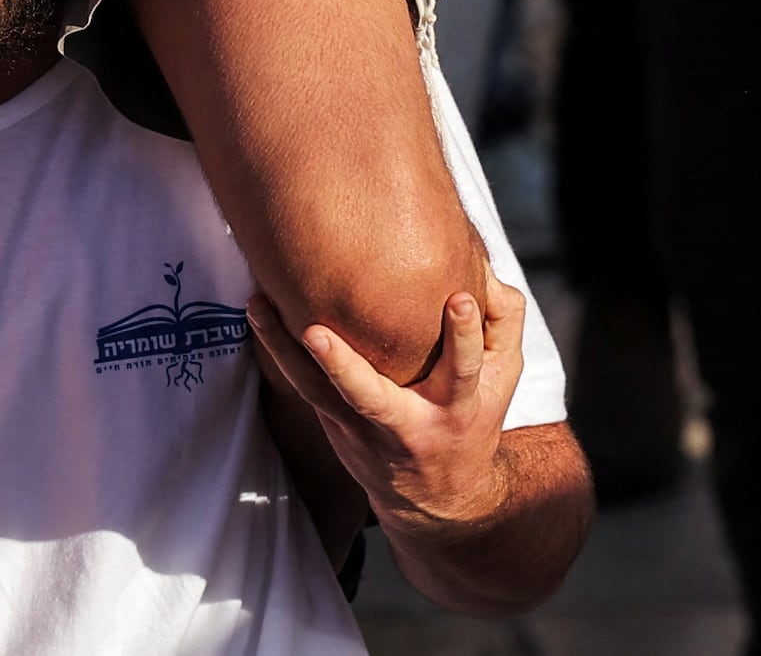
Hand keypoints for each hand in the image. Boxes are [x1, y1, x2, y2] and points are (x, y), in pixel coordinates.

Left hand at [256, 278, 529, 538]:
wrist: (438, 500)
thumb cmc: (472, 417)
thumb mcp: (503, 379)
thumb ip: (502, 321)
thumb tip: (481, 261)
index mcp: (458, 407)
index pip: (463, 369)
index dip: (463, 336)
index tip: (458, 298)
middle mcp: (407, 423)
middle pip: (372, 396)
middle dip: (344, 367)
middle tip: (315, 333)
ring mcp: (363, 429)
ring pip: (317, 393)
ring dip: (283, 351)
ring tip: (258, 306)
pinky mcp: (334, 426)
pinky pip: (302, 388)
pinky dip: (276, 352)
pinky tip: (257, 314)